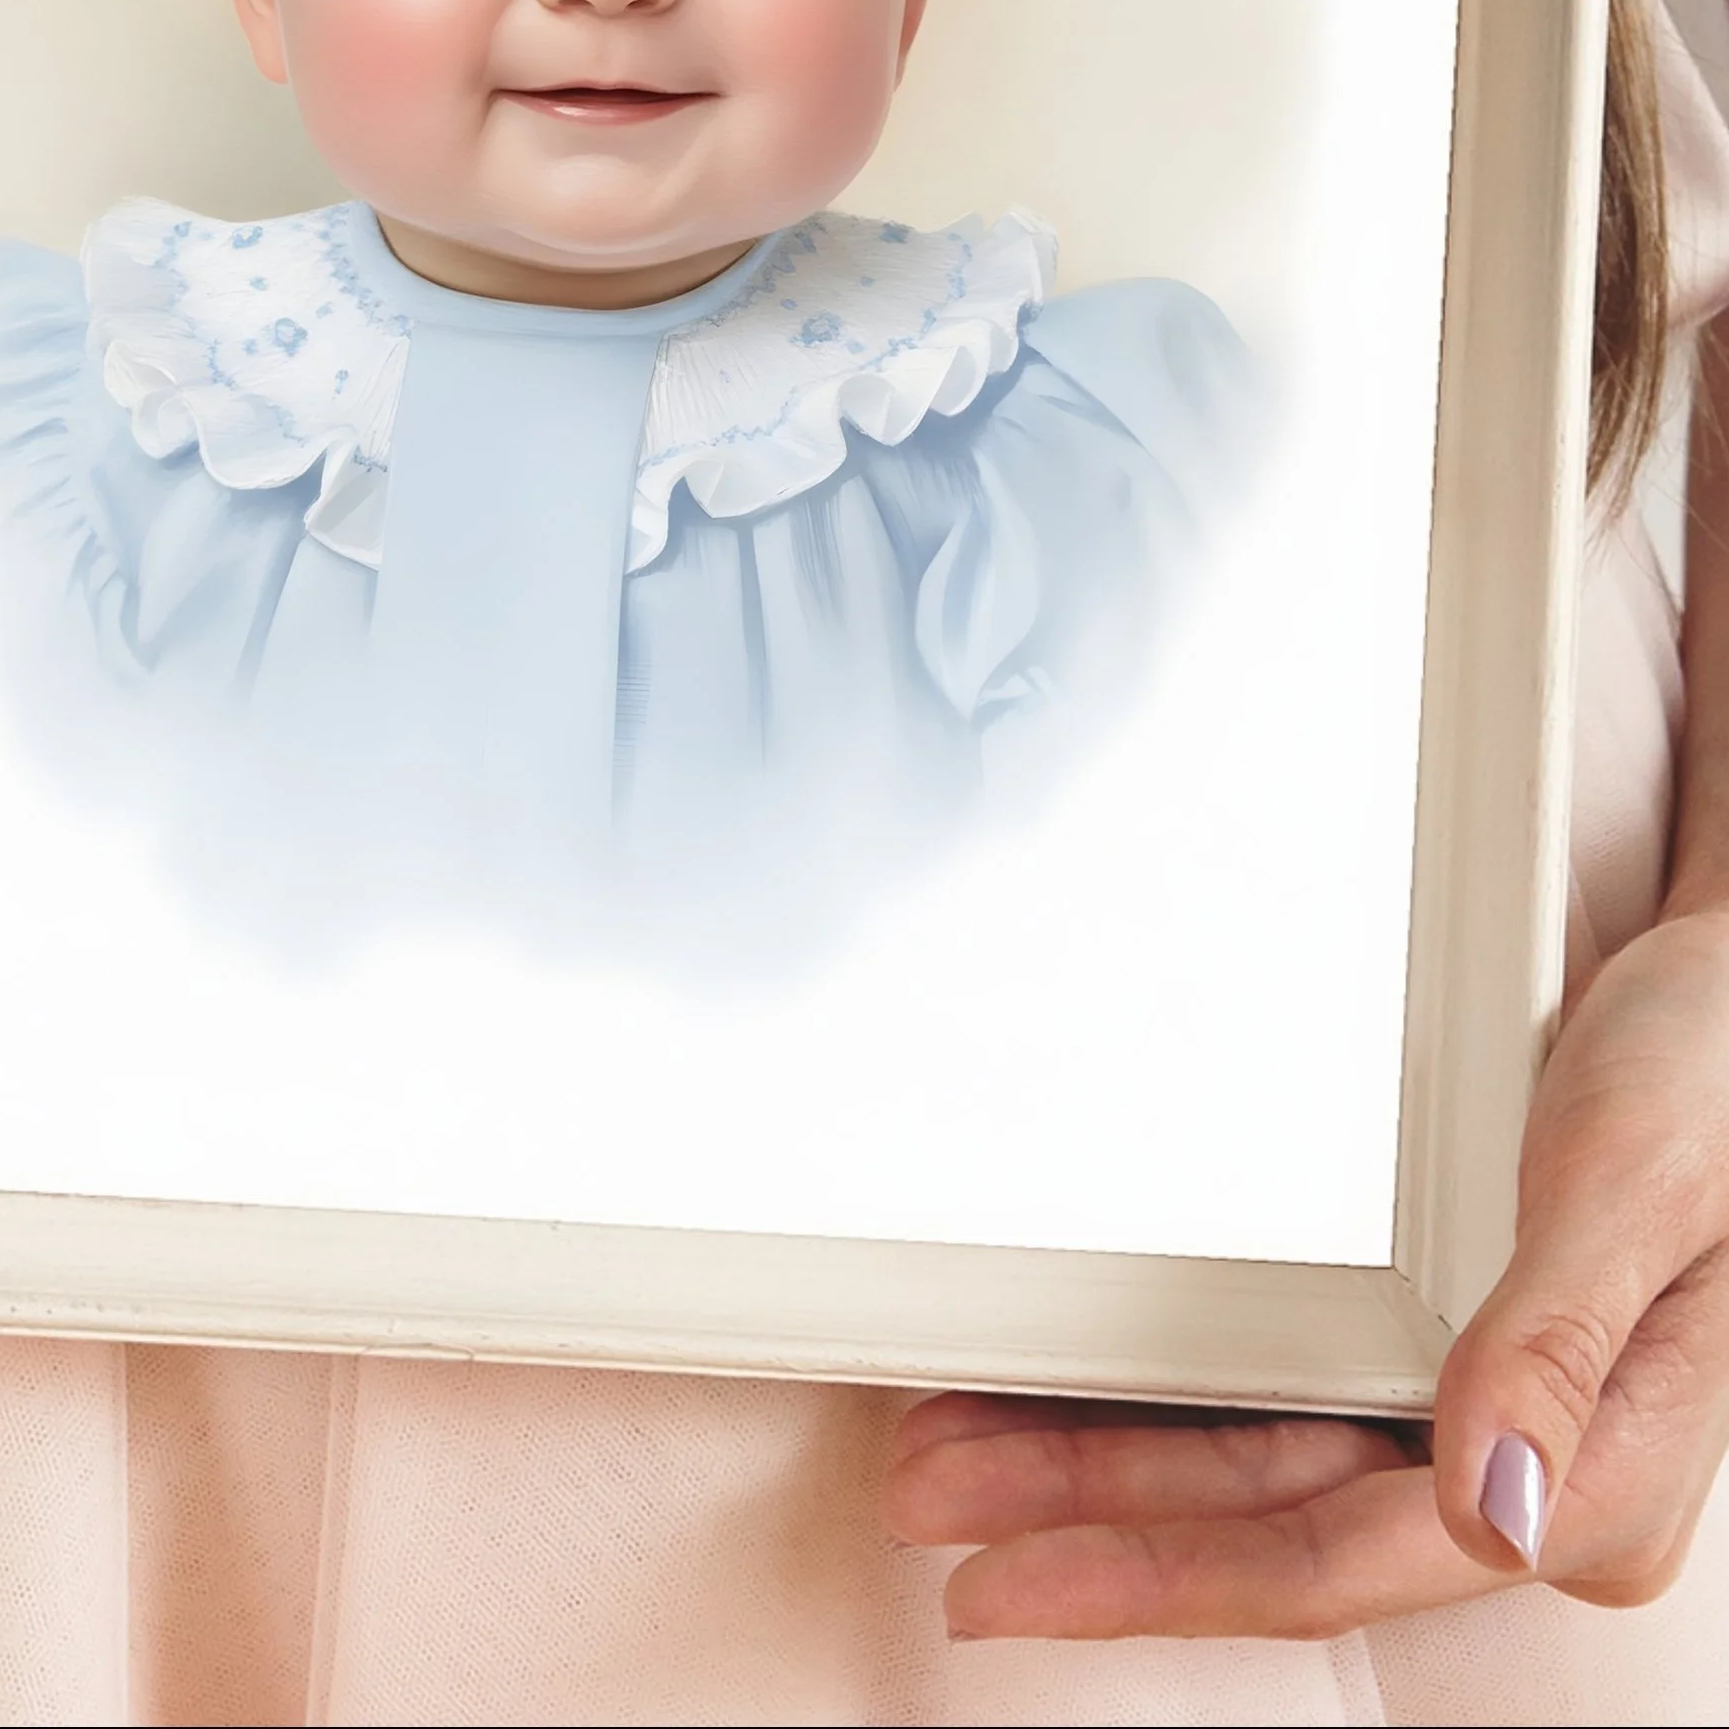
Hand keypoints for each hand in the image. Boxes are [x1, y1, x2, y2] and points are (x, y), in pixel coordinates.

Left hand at [883, 908, 1728, 1636]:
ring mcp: (1471, 1425)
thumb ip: (1561, 1342)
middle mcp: (1521, 1479)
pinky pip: (1283, 1406)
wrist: (1727, 999)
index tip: (1014, 1579)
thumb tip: (1490, 1509)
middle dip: (1091, 1524)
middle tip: (930, 1496)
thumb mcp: (1641, 1185)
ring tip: (954, 1450)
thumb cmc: (1710, 1081)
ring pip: (1256, 1472)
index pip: (1333, 1557)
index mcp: (1588, 1481)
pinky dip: (1166, 1403)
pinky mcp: (1441, 1366)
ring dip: (1103, 1470)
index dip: (1162, 1576)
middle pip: (1268, 1525)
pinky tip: (1068, 1392)